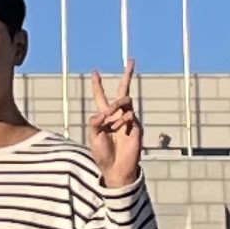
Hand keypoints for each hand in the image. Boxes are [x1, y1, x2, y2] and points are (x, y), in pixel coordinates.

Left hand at [86, 68, 142, 191]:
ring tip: (112, 121)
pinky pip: (128, 115)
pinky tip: (120, 131)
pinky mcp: (136, 125)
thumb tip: (104, 111)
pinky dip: (121, 121)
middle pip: (122, 91)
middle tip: (131, 60)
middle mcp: (116, 115)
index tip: (95, 72)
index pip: (101, 97)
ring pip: (124, 101)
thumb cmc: (103, 153)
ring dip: (115, 108)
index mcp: (104, 117)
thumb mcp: (93, 136)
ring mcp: (127, 119)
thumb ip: (95, 121)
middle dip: (127, 76)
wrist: (117, 167)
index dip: (97, 85)